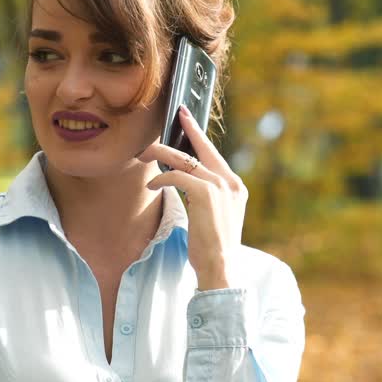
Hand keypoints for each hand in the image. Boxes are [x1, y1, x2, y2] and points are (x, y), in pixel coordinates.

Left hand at [137, 105, 247, 289]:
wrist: (221, 266)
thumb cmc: (213, 246)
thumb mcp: (216, 215)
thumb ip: (208, 195)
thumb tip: (185, 179)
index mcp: (235, 187)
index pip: (215, 155)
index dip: (200, 136)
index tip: (188, 120)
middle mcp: (230, 183)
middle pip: (203, 149)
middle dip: (188, 129)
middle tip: (177, 115)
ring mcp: (219, 187)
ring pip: (185, 160)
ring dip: (162, 155)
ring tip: (146, 154)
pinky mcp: (205, 194)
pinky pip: (177, 177)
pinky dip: (162, 179)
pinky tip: (153, 185)